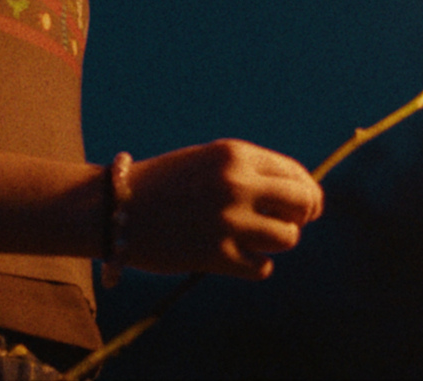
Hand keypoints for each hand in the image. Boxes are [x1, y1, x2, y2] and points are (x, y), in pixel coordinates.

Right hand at [120, 139, 323, 279]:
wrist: (115, 209)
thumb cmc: (165, 184)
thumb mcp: (209, 162)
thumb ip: (251, 174)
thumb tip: (301, 198)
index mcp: (235, 155)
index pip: (295, 174)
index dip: (306, 192)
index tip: (305, 205)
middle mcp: (237, 184)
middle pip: (303, 204)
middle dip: (303, 216)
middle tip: (291, 224)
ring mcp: (228, 220)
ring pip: (287, 238)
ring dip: (275, 242)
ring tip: (252, 239)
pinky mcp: (217, 255)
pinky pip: (262, 267)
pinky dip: (254, 265)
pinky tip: (234, 257)